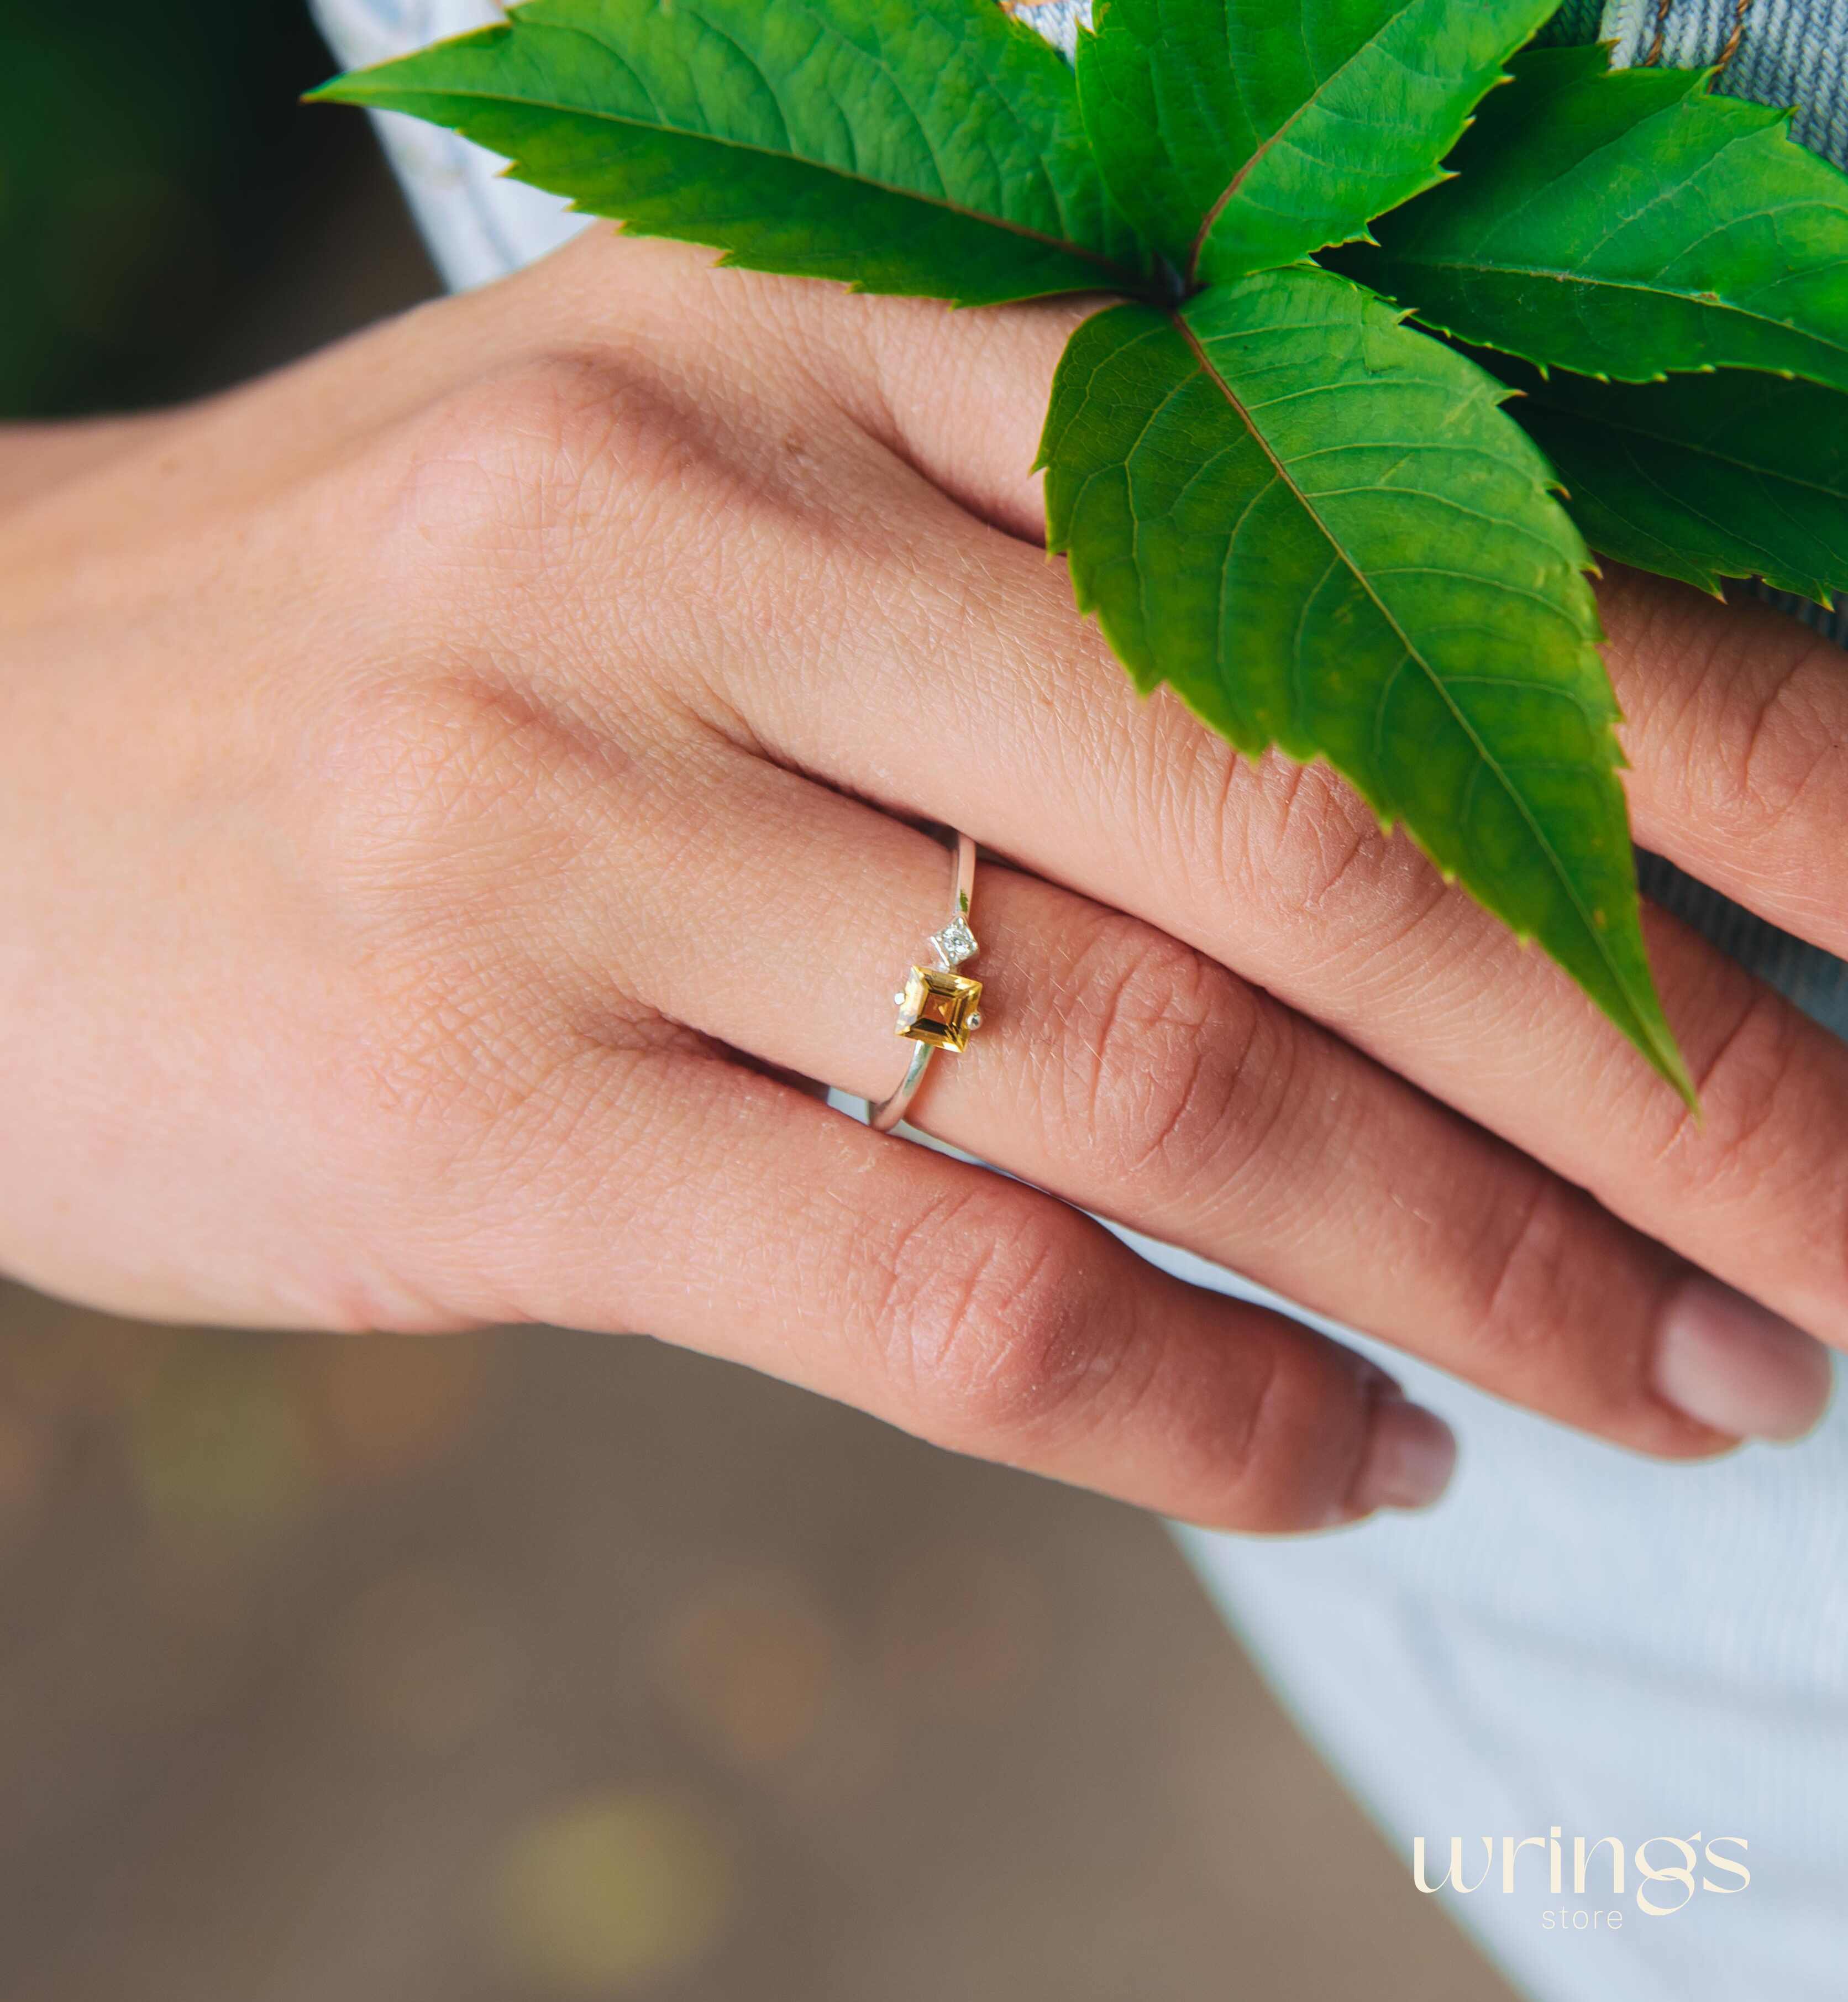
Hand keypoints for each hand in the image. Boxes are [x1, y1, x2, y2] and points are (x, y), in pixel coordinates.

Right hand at [2, 230, 1836, 1532]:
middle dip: (1654, 1056)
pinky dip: (1202, 1398)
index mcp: (808, 354)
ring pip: (1154, 1071)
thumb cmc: (393, 650)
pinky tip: (1362, 1455)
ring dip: (1483, 1264)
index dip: (1688, 732)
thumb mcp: (707, 516)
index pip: (1351, 541)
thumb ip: (1038, 620)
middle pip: (1301, 828)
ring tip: (1697, 1378)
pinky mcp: (466, 1101)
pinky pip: (938, 1287)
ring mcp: (565, 829)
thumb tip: (1438, 822)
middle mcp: (702, 553)